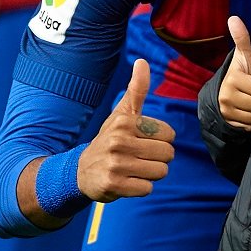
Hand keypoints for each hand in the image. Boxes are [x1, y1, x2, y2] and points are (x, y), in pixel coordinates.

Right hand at [77, 59, 175, 202]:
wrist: (80, 171)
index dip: (160, 140)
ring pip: (160, 172)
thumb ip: (136, 89)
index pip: (169, 134)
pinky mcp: (113, 184)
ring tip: (133, 169)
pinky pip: (148, 189)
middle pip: (168, 154)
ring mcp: (115, 164)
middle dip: (158, 159)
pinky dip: (141, 188)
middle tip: (138, 157)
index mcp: (124, 121)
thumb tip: (142, 61)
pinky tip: (126, 181)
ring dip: (151, 174)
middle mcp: (118, 141)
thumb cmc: (109, 139)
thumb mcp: (122, 114)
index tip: (142, 141)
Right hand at [219, 16, 250, 129]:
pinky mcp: (228, 124)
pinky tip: (244, 113)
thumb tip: (234, 18)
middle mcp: (226, 96)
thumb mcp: (244, 55)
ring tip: (248, 102)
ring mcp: (226, 112)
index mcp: (232, 79)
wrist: (224, 92)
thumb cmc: (241, 72)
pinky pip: (249, 127)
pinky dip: (249, 122)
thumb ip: (242, 38)